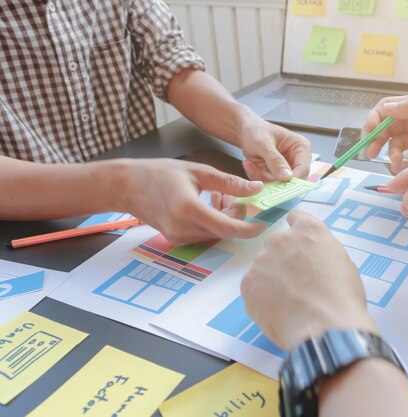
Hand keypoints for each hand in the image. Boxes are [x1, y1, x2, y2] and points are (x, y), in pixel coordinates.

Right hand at [115, 159, 266, 244]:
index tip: (264, 223)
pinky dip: (212, 220)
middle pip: (224, 230)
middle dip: (236, 215)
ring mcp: (177, 236)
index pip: (227, 227)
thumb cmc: (159, 173)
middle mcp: (182, 228)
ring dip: (224, 217)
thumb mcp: (199, 171)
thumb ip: (230, 183)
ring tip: (218, 195)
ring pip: (215, 232)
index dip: (248, 228)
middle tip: (233, 195)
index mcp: (188, 208)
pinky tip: (208, 203)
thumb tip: (256, 189)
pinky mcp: (175, 239)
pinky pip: (203, 233)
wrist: (126, 185)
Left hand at [238, 117, 311, 181]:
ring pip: (279, 185)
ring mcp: (288, 168)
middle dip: (272, 178)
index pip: (303, 169)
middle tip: (257, 170)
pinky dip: (259, 178)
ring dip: (263, 177)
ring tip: (251, 164)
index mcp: (301, 147)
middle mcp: (297, 160)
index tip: (277, 185)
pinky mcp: (277, 175)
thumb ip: (274, 159)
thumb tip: (287, 176)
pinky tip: (252, 166)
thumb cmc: (256, 131)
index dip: (292, 180)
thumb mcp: (263, 143)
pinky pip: (270, 184)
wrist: (246, 132)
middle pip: (292, 181)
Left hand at [241, 210, 377, 349]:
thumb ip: (321, 252)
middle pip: (278, 244)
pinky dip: (262, 297)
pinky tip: (278, 311)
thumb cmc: (342, 297)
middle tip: (298, 283)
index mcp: (309, 230)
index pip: (297, 218)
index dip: (299, 234)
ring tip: (289, 303)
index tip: (301, 246)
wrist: (325, 327)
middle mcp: (282, 239)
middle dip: (285, 259)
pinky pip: (254, 286)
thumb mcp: (342, 263)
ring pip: (264, 266)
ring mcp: (262, 260)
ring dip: (273, 279)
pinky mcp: (248, 283)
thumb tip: (312, 261)